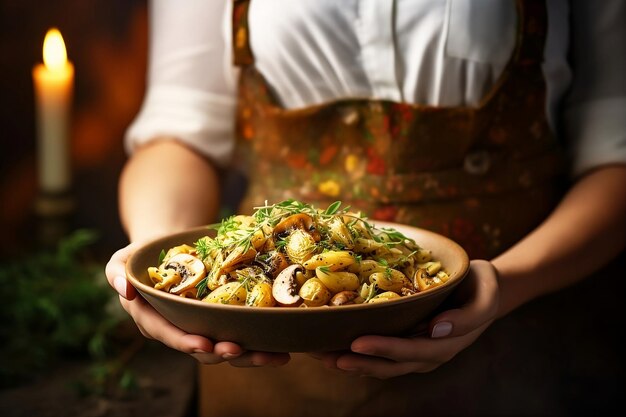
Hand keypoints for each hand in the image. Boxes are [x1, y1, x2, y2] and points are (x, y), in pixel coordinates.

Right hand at [105, 243, 289, 366]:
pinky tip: (283, 349)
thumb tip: (125, 289)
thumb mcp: (123, 260)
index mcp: (154, 320)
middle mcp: (179, 330)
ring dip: (249, 356)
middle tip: (240, 350)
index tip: (204, 345)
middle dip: (222, 353)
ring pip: (226, 349)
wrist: (168, 248)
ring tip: (273, 356)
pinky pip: (241, 335)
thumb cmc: (142, 255)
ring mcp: (203, 328)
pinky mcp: (223, 322)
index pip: (169, 335)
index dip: (185, 342)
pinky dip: (261, 344)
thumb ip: (118, 273)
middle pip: (202, 349)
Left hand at [310, 260, 498, 378]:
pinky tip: (335, 346)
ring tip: (322, 356)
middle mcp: (428, 354)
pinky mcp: (407, 343)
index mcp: (446, 344)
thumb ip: (466, 317)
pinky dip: (358, 354)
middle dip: (358, 362)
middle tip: (327, 357)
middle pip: (390, 365)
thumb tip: (436, 329)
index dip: (384, 349)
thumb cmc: (483, 288)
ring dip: (352, 363)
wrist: (484, 289)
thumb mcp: (485, 297)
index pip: (411, 351)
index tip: (357, 343)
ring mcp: (417, 352)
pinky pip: (381, 355)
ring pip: (381, 365)